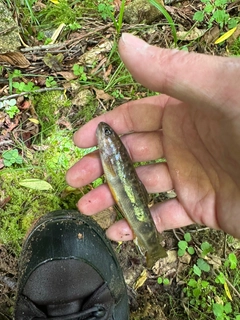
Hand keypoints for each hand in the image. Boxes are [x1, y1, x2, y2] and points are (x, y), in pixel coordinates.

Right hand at [66, 33, 239, 239]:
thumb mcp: (218, 89)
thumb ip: (170, 70)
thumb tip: (123, 43)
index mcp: (182, 110)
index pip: (133, 116)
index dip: (105, 127)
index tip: (79, 141)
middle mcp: (181, 142)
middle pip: (132, 153)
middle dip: (101, 166)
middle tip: (74, 180)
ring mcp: (189, 176)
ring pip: (143, 187)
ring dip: (114, 197)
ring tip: (88, 209)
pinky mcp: (201, 207)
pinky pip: (164, 217)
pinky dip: (141, 224)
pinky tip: (119, 231)